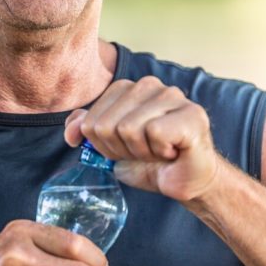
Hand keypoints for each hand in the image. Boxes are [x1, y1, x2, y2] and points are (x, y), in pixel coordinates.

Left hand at [64, 77, 220, 201]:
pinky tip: (173, 151)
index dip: (105, 145)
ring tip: (159, 152)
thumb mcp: (109, 147)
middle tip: (144, 152)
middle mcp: (149, 85)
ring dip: (141, 152)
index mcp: (126, 88)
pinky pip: (155, 133)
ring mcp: (173, 96)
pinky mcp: (191, 113)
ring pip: (129, 129)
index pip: (92, 120)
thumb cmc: (149, 161)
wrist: (183, 180)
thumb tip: (73, 130)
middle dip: (121, 150)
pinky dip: (160, 151)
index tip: (127, 148)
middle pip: (107, 125)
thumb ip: (87, 130)